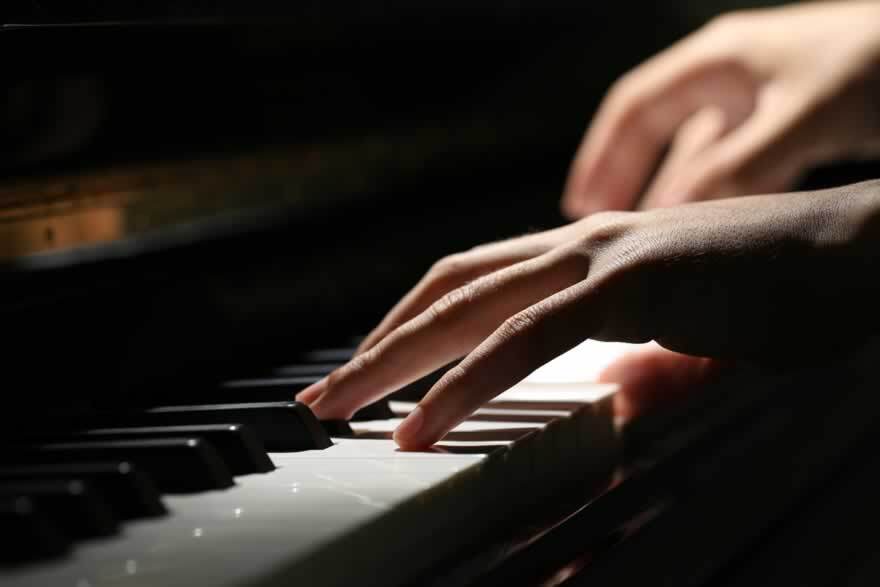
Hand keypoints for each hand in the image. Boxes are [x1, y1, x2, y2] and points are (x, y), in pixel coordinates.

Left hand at [299, 181, 879, 448]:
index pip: (472, 285)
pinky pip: (528, 338)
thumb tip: (609, 395)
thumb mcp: (687, 335)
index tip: (372, 372)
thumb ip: (637, 360)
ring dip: (396, 360)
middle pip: (447, 291)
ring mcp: (602, 257)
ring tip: (342, 407)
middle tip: (323, 395)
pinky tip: (427, 424)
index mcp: (585, 256)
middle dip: (378, 345)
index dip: (413, 326)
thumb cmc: (779, 290)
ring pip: (469, 307)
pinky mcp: (632, 283)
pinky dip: (469, 382)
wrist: (857, 253)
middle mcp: (579, 245)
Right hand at [562, 1, 879, 217]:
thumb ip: (738, 166)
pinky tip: (704, 228)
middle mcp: (730, 76)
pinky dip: (712, 197)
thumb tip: (674, 216)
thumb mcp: (803, 116)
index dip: (602, 156)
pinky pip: (733, 165)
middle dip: (624, 176)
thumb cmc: (877, 66)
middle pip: (655, 130)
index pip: (635, 108)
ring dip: (666, 191)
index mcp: (718, 61)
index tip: (580, 203)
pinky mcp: (789, 123)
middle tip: (596, 225)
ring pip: (693, 153)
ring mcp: (759, 100)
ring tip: (641, 235)